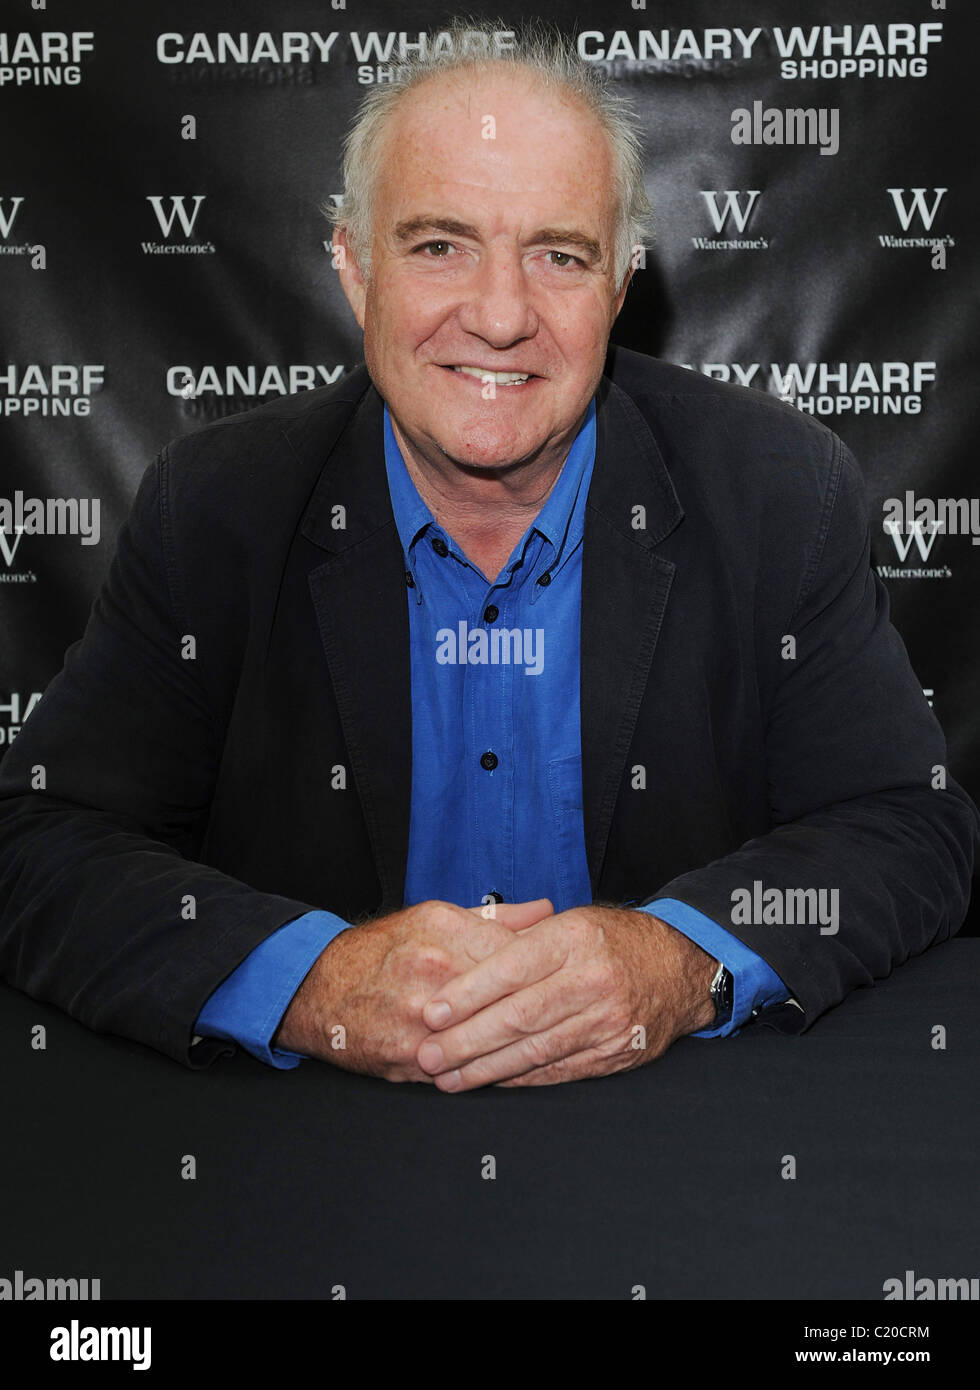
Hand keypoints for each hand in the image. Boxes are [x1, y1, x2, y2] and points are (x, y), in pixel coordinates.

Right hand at [272, 897, 553, 1079]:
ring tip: (551, 1050)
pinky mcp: (408, 1058)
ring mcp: (421, 1021)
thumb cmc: (382, 950)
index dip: (549, 972)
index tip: (569, 980)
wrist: (320, 987)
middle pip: (509, 1000)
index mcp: (445, 934)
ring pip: (490, 1041)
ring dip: (522, 1049)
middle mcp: (434, 974)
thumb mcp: (435, 916)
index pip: (518, 955)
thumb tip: (547, 912)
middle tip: (570, 1019)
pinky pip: (463, 1071)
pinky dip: (489, 1073)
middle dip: (543, 1012)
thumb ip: (495, 918)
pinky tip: (513, 1072)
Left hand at [416, 906, 718, 1089]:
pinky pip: (558, 1070)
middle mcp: (592, 979)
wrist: (678, 966)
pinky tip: (490, 1081)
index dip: (468, 994)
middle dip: (466, 1040)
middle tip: (428, 1055)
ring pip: (535, 1050)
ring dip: (485, 1068)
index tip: (433, 1013)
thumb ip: (517, 938)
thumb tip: (458, 956)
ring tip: (447, 1077)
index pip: (512, 968)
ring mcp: (606, 1020)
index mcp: (573, 938)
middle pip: (519, 1016)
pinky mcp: (614, 1053)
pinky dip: (520, 1078)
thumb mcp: (568, 922)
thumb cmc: (609, 940)